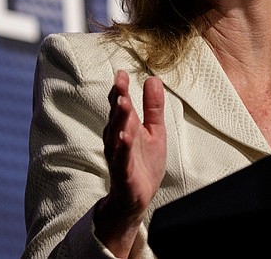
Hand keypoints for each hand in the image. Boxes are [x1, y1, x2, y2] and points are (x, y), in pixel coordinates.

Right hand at [95, 70, 165, 254]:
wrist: (137, 197)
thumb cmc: (143, 162)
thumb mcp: (154, 130)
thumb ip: (153, 106)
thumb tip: (153, 79)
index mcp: (126, 126)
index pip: (120, 103)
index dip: (120, 88)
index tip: (121, 72)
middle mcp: (118, 138)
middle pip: (116, 115)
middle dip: (117, 99)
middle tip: (120, 83)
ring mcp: (118, 155)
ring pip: (116, 134)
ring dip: (119, 119)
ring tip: (123, 104)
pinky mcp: (123, 172)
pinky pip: (121, 158)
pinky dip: (123, 148)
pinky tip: (125, 138)